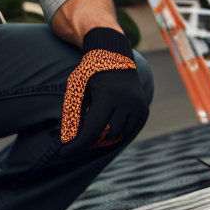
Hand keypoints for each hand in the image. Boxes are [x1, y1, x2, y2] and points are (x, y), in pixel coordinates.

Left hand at [61, 27, 148, 154]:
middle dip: (89, 143)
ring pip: (119, 136)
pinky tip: (102, 135)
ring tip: (88, 138)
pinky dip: (115, 137)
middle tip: (74, 145)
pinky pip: (129, 132)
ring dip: (102, 140)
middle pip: (106, 135)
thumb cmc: (90, 72)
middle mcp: (127, 102)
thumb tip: (68, 138)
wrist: (115, 56)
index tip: (65, 153)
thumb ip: (73, 112)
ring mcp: (138, 107)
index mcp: (108, 95)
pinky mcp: (143, 111)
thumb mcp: (77, 87)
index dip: (78, 145)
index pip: (93, 129)